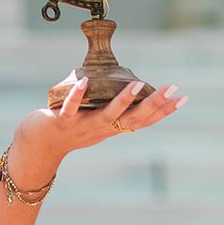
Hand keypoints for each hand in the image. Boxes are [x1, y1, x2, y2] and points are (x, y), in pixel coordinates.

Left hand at [13, 77, 187, 161]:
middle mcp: (102, 129)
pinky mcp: (62, 122)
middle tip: (172, 88)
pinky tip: (84, 81)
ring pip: (107, 115)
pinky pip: (71, 108)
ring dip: (123, 101)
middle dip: (154, 104)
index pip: (143, 121)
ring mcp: (83, 127)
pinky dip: (78, 95)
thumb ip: (109, 104)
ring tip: (136, 84)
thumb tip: (124, 80)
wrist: (40, 144)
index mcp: (112, 128)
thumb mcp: (95, 117)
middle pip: (133, 119)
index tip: (183, 98)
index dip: (163, 111)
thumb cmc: (69, 125)